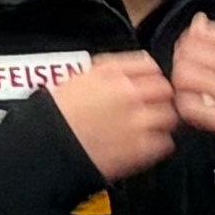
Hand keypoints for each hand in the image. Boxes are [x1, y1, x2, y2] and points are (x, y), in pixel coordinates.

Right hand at [50, 51, 178, 183]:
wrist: (44, 149)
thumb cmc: (52, 118)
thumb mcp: (74, 79)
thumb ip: (106, 72)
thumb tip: (126, 71)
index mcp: (109, 74)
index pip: (149, 65)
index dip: (150, 75)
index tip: (148, 82)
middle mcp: (127, 94)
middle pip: (164, 89)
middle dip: (159, 97)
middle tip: (151, 106)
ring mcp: (137, 121)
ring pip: (170, 115)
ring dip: (161, 120)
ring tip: (146, 127)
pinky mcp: (141, 149)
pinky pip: (165, 142)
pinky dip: (158, 144)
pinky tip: (142, 144)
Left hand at [167, 15, 214, 173]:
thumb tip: (198, 22)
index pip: (202, 33)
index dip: (188, 44)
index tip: (191, 56)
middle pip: (188, 53)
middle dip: (181, 64)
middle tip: (189, 77)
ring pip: (185, 76)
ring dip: (182, 86)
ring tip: (192, 94)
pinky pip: (191, 107)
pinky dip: (186, 109)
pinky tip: (198, 112)